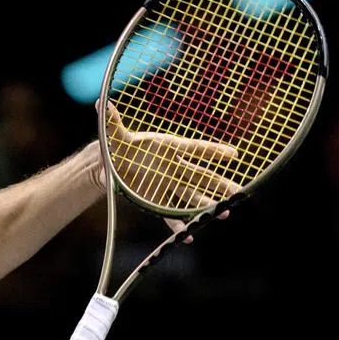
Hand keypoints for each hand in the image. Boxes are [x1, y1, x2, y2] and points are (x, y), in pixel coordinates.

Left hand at [97, 100, 238, 240]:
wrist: (109, 165)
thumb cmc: (118, 146)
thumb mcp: (115, 136)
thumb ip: (112, 122)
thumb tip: (100, 103)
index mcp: (169, 148)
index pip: (196, 149)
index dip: (214, 151)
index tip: (234, 154)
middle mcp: (173, 167)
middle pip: (201, 176)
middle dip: (220, 185)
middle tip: (238, 192)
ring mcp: (167, 185)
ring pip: (191, 197)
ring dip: (206, 206)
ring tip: (224, 214)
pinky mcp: (156, 200)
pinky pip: (170, 215)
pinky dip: (178, 225)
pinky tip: (187, 236)